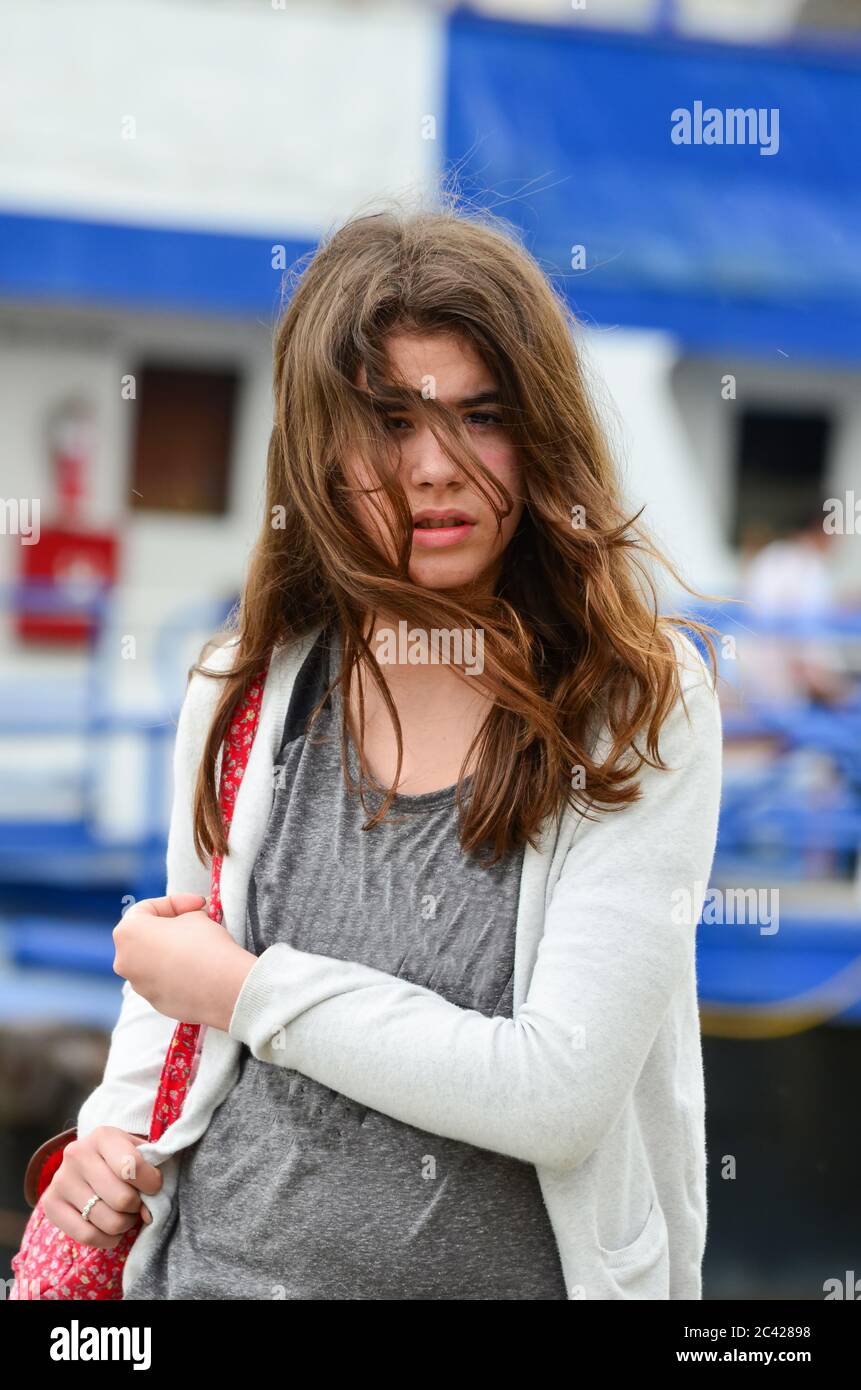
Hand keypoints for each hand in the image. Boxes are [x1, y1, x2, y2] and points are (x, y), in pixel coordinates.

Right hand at [42, 1126, 161, 1250]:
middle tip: (136, 1203)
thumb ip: (151, 1175)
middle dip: (136, 1207)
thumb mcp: (139, 1152)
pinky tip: (111, 1230)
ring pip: (107, 1221)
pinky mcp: (51, 1204)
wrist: (86, 1162)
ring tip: (124, 1215)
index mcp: (103, 1136)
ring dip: (124, 1224)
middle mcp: (77, 1154)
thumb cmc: (121, 1158)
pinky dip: (107, 1239)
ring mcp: (61, 1180)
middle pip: (121, 1199)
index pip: (132, 1165)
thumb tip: (149, 1213)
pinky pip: (87, 1236)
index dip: (151, 1183)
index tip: (154, 1186)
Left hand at [112, 893, 256, 1028]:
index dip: (176, 902)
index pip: (147, 908)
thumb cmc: (205, 944)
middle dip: (171, 926)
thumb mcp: (194, 915)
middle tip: (197, 921)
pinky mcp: (156, 1003)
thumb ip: (181, 916)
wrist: (223, 987)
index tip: (200, 904)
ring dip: (172, 950)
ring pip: (153, 960)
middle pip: (146, 936)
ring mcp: (139, 986)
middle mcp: (124, 961)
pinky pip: (164, 981)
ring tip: (199, 947)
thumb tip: (184, 923)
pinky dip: (177, 973)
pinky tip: (200, 969)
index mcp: (127, 933)